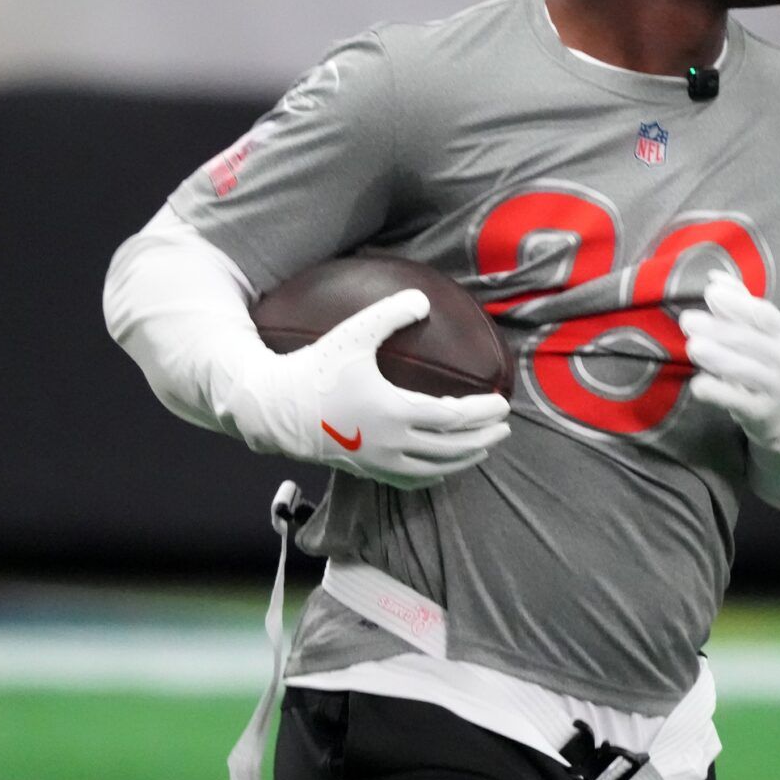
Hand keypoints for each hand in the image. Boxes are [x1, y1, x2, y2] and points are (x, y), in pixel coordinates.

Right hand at [240, 288, 511, 487]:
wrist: (275, 409)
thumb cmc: (315, 369)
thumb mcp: (353, 335)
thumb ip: (389, 314)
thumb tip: (423, 299)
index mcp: (395, 411)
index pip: (454, 418)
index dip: (482, 412)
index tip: (501, 402)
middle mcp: (392, 443)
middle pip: (452, 447)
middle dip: (482, 437)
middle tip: (504, 427)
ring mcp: (379, 461)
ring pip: (435, 468)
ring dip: (464, 458)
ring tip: (484, 448)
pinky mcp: (366, 470)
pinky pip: (410, 481)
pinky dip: (435, 476)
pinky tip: (445, 470)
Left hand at [679, 272, 779, 452]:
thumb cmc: (765, 359)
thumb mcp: (760, 330)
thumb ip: (739, 302)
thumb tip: (714, 278)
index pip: (763, 314)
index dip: (737, 303)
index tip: (710, 294)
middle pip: (749, 341)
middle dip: (717, 329)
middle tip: (687, 321)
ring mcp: (775, 387)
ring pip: (744, 370)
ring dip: (717, 357)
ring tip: (693, 346)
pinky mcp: (761, 412)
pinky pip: (735, 400)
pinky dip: (716, 391)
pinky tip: (698, 384)